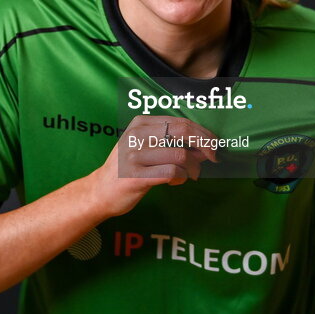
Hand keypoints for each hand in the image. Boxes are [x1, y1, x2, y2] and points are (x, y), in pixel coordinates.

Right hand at [88, 115, 218, 217]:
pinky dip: (181, 178)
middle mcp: (136, 135)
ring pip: (180, 155)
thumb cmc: (129, 168)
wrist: (100, 191)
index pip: (180, 122)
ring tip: (189, 175)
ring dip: (192, 168)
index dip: (202, 132)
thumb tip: (205, 145)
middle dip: (205, 143)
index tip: (214, 144)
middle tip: (213, 156)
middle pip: (182, 131)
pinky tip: (176, 182)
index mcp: (140, 123)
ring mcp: (134, 155)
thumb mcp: (145, 147)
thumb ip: (172, 143)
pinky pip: (172, 173)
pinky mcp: (136, 176)